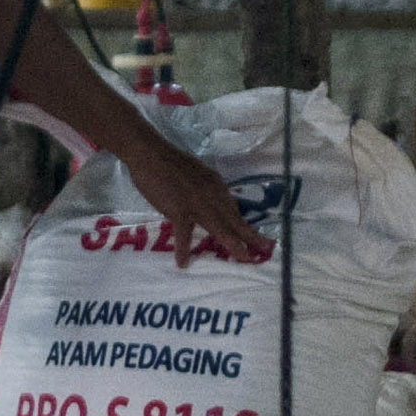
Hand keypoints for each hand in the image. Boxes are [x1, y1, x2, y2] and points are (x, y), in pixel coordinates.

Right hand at [126, 136, 271, 265]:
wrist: (149, 153)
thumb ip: (205, 190)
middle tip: (266, 250)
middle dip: (250, 236)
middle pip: (233, 219)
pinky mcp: (178, 208)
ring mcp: (196, 202)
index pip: (234, 209)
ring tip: (244, 258)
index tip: (258, 237)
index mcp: (215, 185)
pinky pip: (183, 233)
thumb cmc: (167, 163)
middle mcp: (211, 194)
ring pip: (219, 226)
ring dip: (233, 243)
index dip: (246, 225)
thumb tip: (209, 206)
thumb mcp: (195, 175)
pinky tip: (183, 263)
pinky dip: (183, 249)